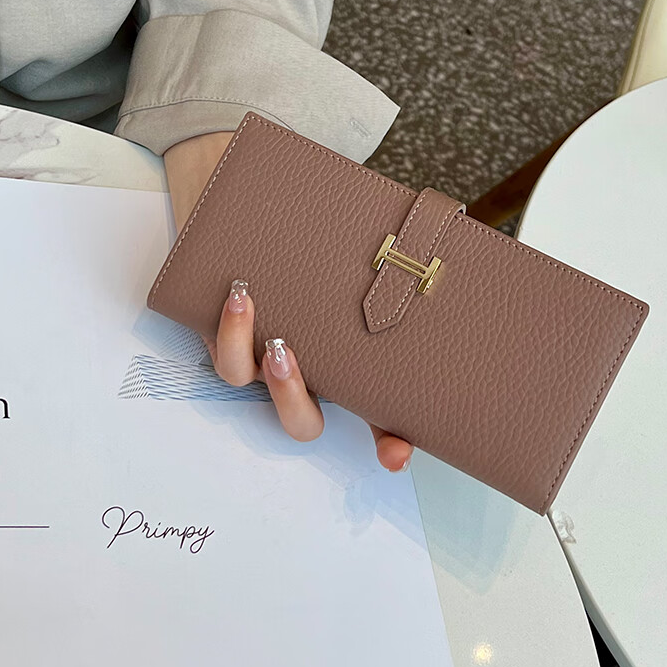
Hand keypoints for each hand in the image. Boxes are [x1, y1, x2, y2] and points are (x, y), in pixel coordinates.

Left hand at [163, 131, 413, 471]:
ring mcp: (261, 358)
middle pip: (301, 423)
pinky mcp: (226, 335)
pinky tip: (240, 294)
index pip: (376, 418)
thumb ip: (398, 256)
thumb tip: (446, 231)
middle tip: (287, 356)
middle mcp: (305, 373)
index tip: (396, 454)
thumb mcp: (362, 255)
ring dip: (250, 361)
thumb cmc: (320, 242)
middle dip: (292, 398)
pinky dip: (226, 330)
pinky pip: (221, 353)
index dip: (388, 443)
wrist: (259, 212)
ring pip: (247, 387)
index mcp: (346, 370)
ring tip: (257, 318)